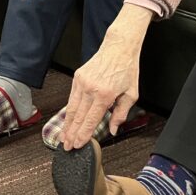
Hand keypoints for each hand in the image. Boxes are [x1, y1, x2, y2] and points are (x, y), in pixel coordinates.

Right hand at [62, 4, 151, 149]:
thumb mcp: (131, 94)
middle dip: (72, 134)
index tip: (78, 145)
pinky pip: (72, 97)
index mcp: (105, 94)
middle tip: (67, 147)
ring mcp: (82, 82)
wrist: (119, 47)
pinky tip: (68, 120)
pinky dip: (69, 110)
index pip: (91, 120)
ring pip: (71, 108)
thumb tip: (112, 129)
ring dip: (67, 124)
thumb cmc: (126, 69)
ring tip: (64, 137)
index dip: (83, 135)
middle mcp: (91, 88)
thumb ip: (121, 114)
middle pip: (78, 117)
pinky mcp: (77, 77)